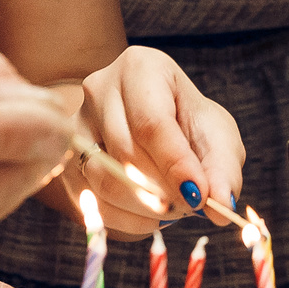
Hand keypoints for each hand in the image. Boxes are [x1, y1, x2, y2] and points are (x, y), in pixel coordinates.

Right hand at [80, 46, 243, 235]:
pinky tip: (151, 216)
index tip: (199, 197)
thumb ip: (223, 168)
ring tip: (175, 208)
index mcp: (141, 67)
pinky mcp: (65, 161)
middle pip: (127, 152)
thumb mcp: (216, 135)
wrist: (153, 123)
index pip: (152, 122)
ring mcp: (76, 124)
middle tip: (192, 206)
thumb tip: (222, 206)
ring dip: (145, 207)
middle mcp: (99, 89)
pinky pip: (91, 201)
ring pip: (104, 179)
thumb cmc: (187, 122)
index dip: (175, 164)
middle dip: (164, 189)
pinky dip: (126, 219)